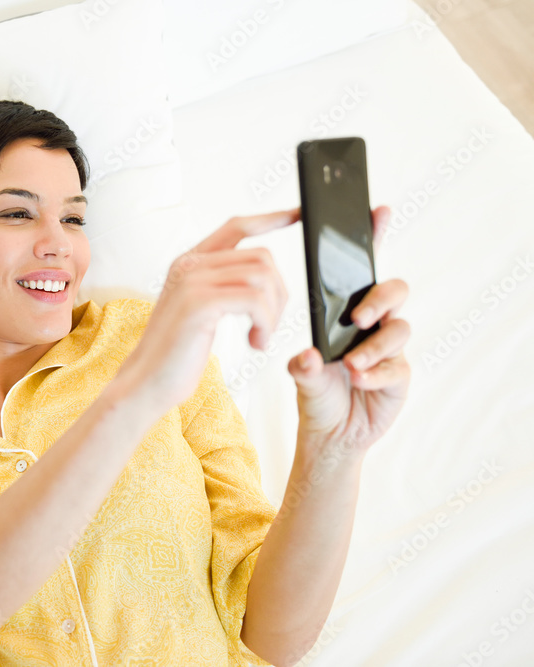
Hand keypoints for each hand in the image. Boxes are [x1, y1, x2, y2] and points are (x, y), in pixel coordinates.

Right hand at [120, 207, 299, 410]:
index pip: (236, 226)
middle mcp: (189, 265)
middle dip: (279, 292)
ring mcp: (192, 281)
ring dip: (273, 313)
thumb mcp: (201, 311)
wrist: (147, 382)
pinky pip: (255, 301)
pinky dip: (265, 324)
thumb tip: (264, 279)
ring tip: (260, 337)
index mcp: (189, 262)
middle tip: (269, 325)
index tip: (298, 214)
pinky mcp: (199, 303)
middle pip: (261, 256)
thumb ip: (223, 287)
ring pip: (262, 277)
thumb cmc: (176, 354)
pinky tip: (254, 343)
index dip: (271, 218)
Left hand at [287, 205, 410, 459]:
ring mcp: (390, 349)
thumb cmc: (315, 391)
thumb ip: (302, 363)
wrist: (328, 434)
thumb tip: (308, 355)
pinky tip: (358, 381)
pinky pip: (398, 366)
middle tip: (356, 318)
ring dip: (375, 346)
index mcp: (348, 311)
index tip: (378, 209)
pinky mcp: (400, 375)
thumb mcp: (301, 373)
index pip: (364, 269)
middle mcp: (374, 324)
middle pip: (395, 291)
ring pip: (399, 329)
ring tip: (352, 364)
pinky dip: (377, 373)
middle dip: (379, 298)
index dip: (373, 239)